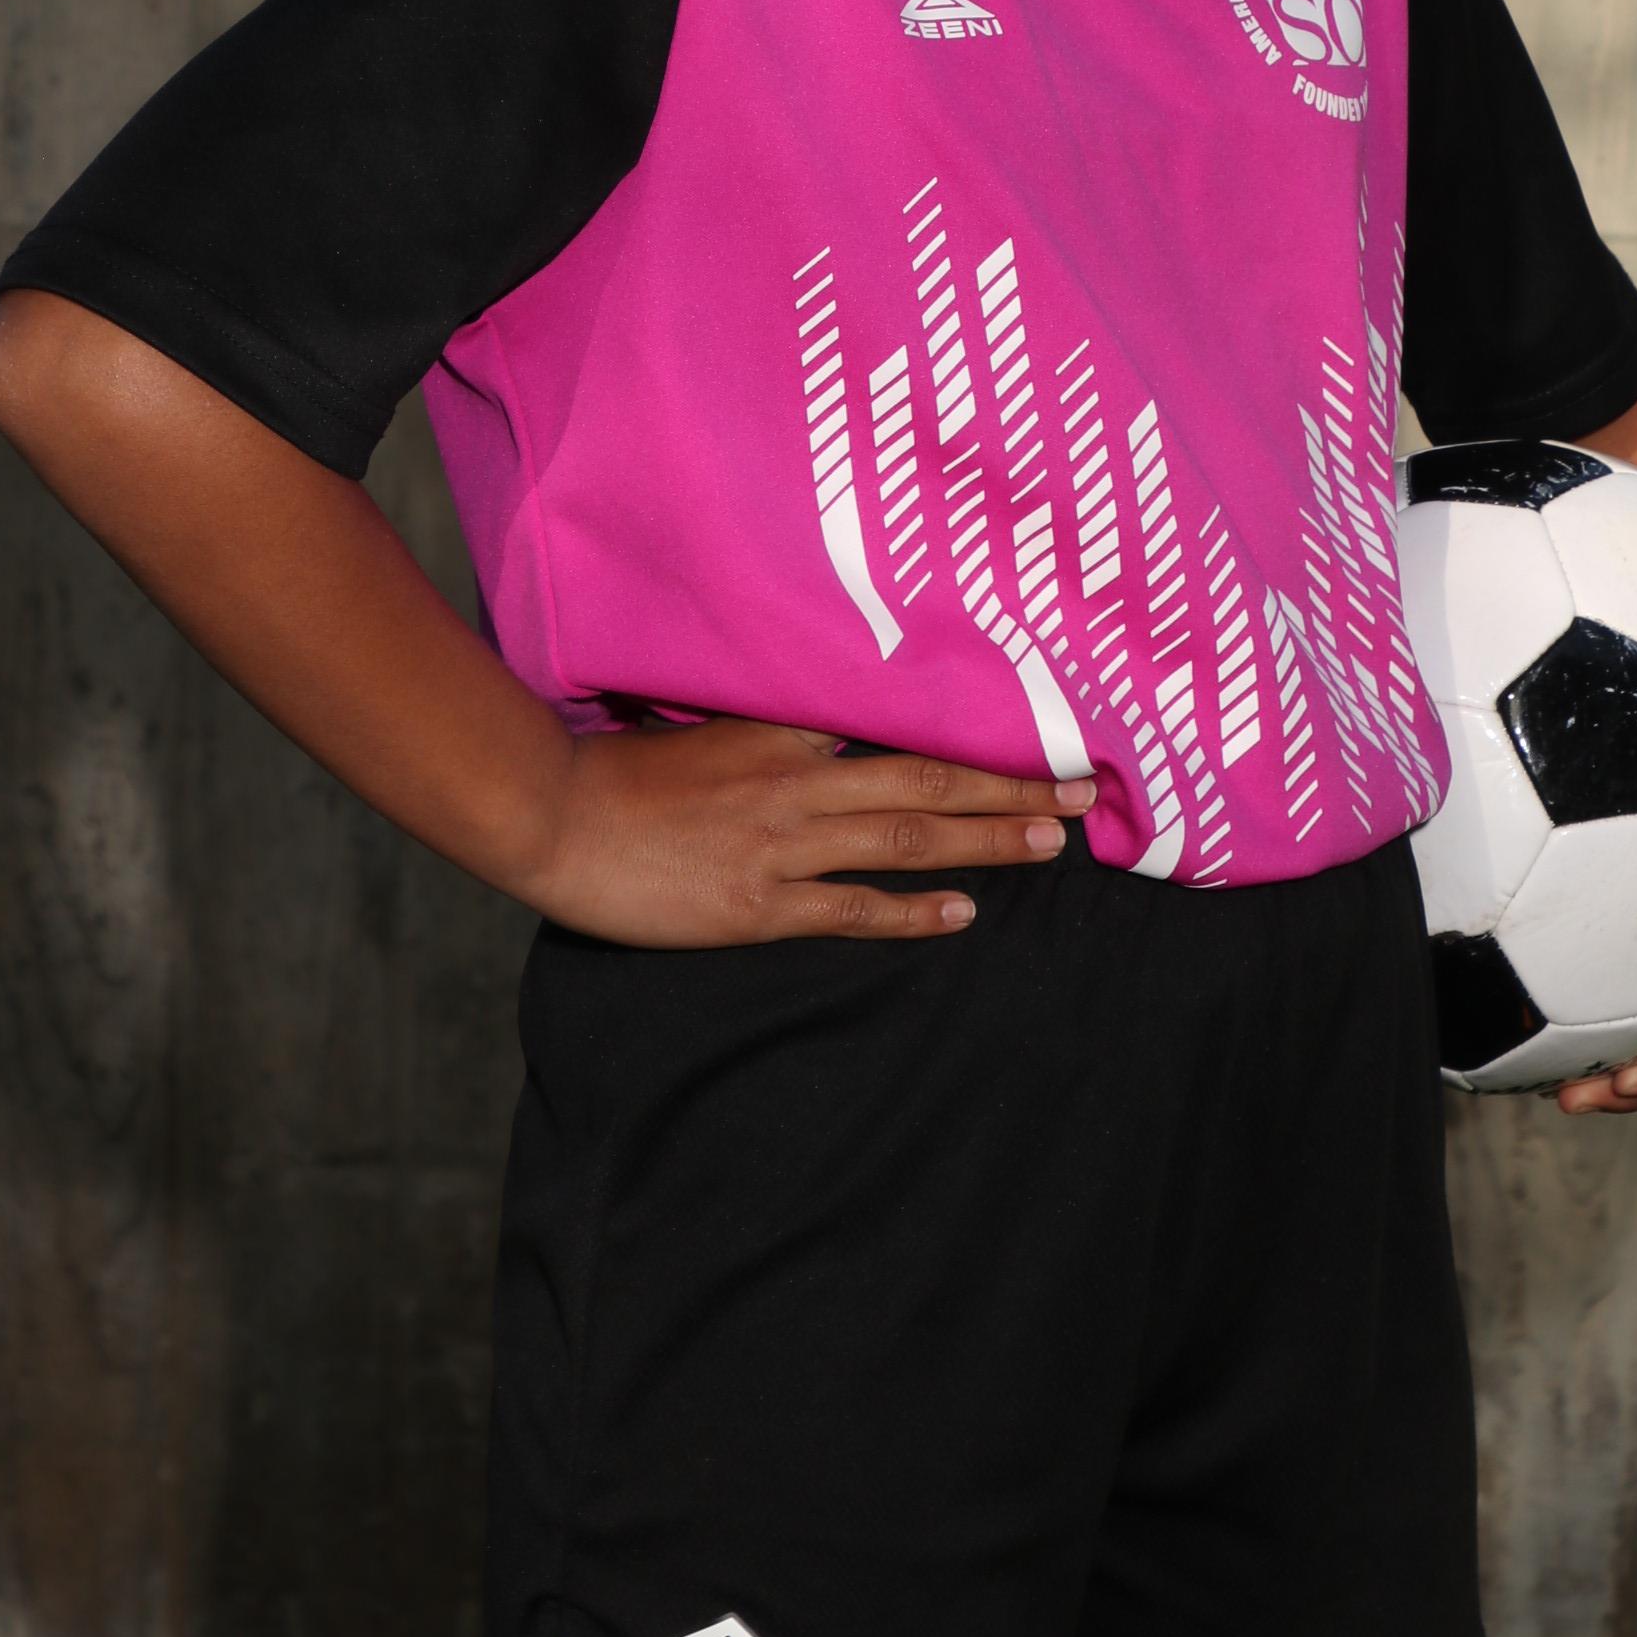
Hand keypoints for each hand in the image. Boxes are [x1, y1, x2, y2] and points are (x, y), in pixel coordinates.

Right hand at [518, 718, 1096, 947]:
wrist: (556, 817)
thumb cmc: (622, 770)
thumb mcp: (710, 725)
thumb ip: (776, 726)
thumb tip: (841, 723)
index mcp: (785, 730)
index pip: (900, 729)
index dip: (974, 736)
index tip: (1035, 734)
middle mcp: (798, 781)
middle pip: (927, 781)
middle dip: (1010, 786)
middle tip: (1080, 791)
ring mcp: (782, 846)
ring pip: (907, 839)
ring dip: (985, 841)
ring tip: (1047, 845)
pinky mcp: (759, 905)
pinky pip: (852, 909)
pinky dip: (912, 911)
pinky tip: (961, 913)